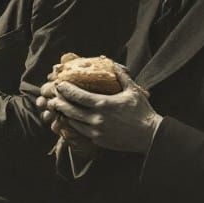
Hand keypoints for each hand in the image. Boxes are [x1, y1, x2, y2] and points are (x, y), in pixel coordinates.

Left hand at [38, 63, 161, 153]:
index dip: (65, 89)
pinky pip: (79, 132)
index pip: (77, 96)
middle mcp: (96, 119)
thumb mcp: (132, 89)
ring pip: (72, 122)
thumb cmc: (142, 111)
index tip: (58, 84)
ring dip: (64, 114)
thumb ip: (119, 74)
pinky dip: (72, 125)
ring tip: (58, 107)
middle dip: (59, 102)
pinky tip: (69, 119)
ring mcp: (96, 132)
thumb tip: (108, 61)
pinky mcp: (98, 141)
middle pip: (70, 110)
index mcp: (103, 104)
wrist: (150, 135)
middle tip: (53, 95)